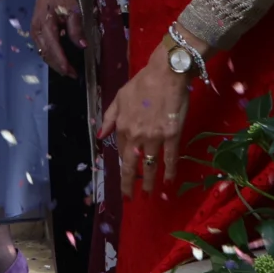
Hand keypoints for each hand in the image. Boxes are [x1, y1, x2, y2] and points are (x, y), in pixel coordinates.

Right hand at [30, 0, 83, 75]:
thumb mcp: (73, 10)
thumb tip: (82, 46)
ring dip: (55, 62)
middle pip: (46, 54)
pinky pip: (42, 46)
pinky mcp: (36, 30)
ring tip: (68, 69)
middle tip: (73, 75)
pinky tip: (61, 58)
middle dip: (59, 66)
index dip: (62, 62)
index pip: (53, 49)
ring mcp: (34, 30)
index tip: (71, 73)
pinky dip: (51, 55)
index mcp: (45, 25)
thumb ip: (76, 29)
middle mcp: (36, 30)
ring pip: (43, 52)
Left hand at [101, 53, 190, 196]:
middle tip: (129, 198)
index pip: (121, 151)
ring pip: (150, 165)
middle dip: (130, 184)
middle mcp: (136, 135)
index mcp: (122, 126)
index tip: (125, 174)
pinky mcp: (172, 135)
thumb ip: (110, 118)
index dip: (124, 164)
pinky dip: (169, 172)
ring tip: (148, 195)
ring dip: (150, 182)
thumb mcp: (119, 98)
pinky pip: (170, 158)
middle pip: (131, 165)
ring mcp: (155, 137)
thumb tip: (101, 135)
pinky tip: (169, 182)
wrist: (166, 74)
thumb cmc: (142, 83)